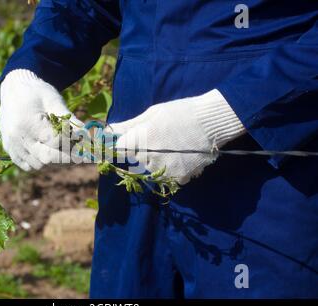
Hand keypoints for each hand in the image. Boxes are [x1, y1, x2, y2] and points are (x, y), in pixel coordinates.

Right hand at [0, 69, 82, 170]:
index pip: (55, 142)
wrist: (13, 90)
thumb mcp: (54, 99)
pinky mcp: (11, 152)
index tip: (82, 141)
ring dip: (56, 162)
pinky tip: (51, 153)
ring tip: (66, 152)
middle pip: (47, 158)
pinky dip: (42, 164)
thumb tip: (84, 133)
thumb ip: (69, 118)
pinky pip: (29, 166)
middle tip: (80, 154)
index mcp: (28, 123)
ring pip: (39, 165)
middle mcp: (18, 138)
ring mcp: (13, 147)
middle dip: (67, 158)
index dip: (72, 143)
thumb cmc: (36, 93)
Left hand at [109, 90, 244, 184]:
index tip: (130, 142)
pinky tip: (181, 156)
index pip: (119, 150)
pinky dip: (172, 170)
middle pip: (135, 161)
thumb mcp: (152, 114)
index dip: (124, 145)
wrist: (212, 121)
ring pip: (150, 171)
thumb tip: (108, 131)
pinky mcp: (178, 178)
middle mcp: (149, 157)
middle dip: (141, 153)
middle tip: (160, 140)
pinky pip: (167, 177)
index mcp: (140, 138)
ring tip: (172, 147)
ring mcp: (164, 170)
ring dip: (156, 162)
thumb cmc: (180, 112)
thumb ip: (129, 126)